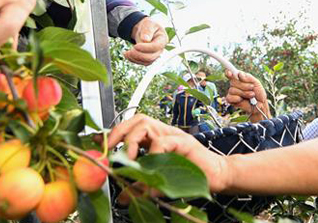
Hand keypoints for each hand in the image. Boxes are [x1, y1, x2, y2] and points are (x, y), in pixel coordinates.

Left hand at [107, 115, 230, 191]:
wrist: (218, 176)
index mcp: (157, 138)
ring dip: (131, 143)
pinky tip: (150, 171)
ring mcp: (175, 135)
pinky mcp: (185, 143)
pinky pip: (163, 142)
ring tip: (128, 161)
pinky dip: (152, 156)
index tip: (98, 145)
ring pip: (146, 125)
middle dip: (118, 133)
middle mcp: (165, 132)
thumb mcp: (160, 181)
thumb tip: (123, 198)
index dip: (114, 134)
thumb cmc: (192, 176)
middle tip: (110, 152)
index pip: (132, 127)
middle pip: (137, 119)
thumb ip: (142, 185)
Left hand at [124, 17, 167, 64]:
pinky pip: (142, 63)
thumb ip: (147, 30)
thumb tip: (145, 39)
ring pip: (146, 62)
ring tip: (126, 52)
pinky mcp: (149, 59)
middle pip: (151, 57)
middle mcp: (160, 49)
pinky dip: (133, 60)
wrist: (144, 30)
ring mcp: (155, 55)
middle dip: (139, 55)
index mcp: (162, 39)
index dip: (146, 48)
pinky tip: (127, 54)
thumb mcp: (148, 24)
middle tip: (130, 50)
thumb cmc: (148, 26)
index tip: (135, 46)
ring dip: (135, 58)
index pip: (156, 47)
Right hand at [225, 70, 269, 121]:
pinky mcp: (231, 100)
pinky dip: (237, 98)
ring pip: (232, 90)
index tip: (229, 73)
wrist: (261, 104)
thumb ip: (247, 77)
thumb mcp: (256, 82)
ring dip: (244, 93)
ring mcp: (232, 92)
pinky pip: (230, 97)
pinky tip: (242, 99)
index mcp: (239, 79)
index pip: (231, 73)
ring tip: (251, 95)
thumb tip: (239, 74)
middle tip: (252, 88)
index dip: (228, 73)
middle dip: (243, 85)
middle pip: (233, 81)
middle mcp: (235, 85)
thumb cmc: (258, 93)